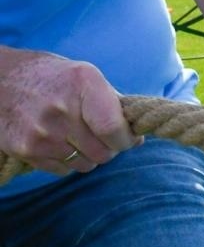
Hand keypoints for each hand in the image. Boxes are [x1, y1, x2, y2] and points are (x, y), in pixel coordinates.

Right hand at [0, 47, 137, 174]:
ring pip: (85, 165)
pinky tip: (56, 141)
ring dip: (87, 155)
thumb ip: (113, 104)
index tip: (129, 138)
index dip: (127, 140)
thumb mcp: (84, 76)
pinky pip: (62, 170)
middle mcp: (61, 109)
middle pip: (103, 153)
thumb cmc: (51, 77)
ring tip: (76, 135)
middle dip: (109, 148)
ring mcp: (41, 132)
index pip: (115, 129)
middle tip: (101, 136)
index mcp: (83, 83)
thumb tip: (136, 138)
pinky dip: (66, 161)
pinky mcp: (25, 150)